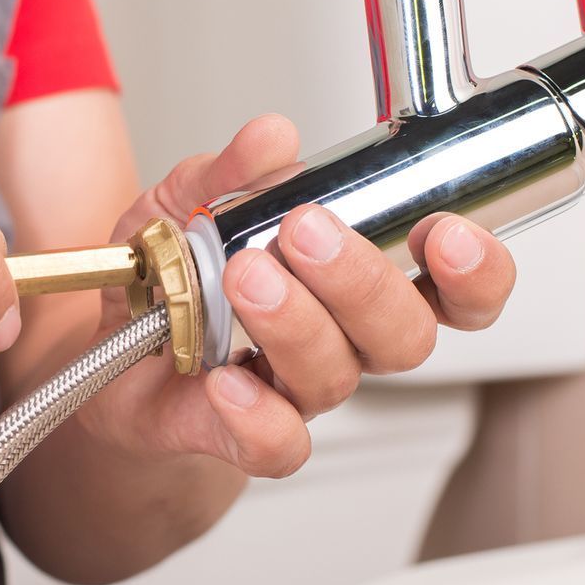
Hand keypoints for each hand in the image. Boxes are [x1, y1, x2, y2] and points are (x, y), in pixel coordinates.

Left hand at [80, 114, 515, 477]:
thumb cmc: (175, 270)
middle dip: (363, 280)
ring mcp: (297, 390)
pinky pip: (278, 445)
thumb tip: (272, 139)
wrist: (109, 342)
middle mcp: (345, 340)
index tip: (447, 233)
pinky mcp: (241, 434)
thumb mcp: (190, 198)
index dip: (475, 273)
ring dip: (296, 321)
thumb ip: (232, 171)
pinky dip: (256, 414)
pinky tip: (224, 378)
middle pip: (405, 334)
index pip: (457, 292)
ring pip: (336, 376)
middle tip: (306, 231)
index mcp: (361, 280)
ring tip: (244, 274)